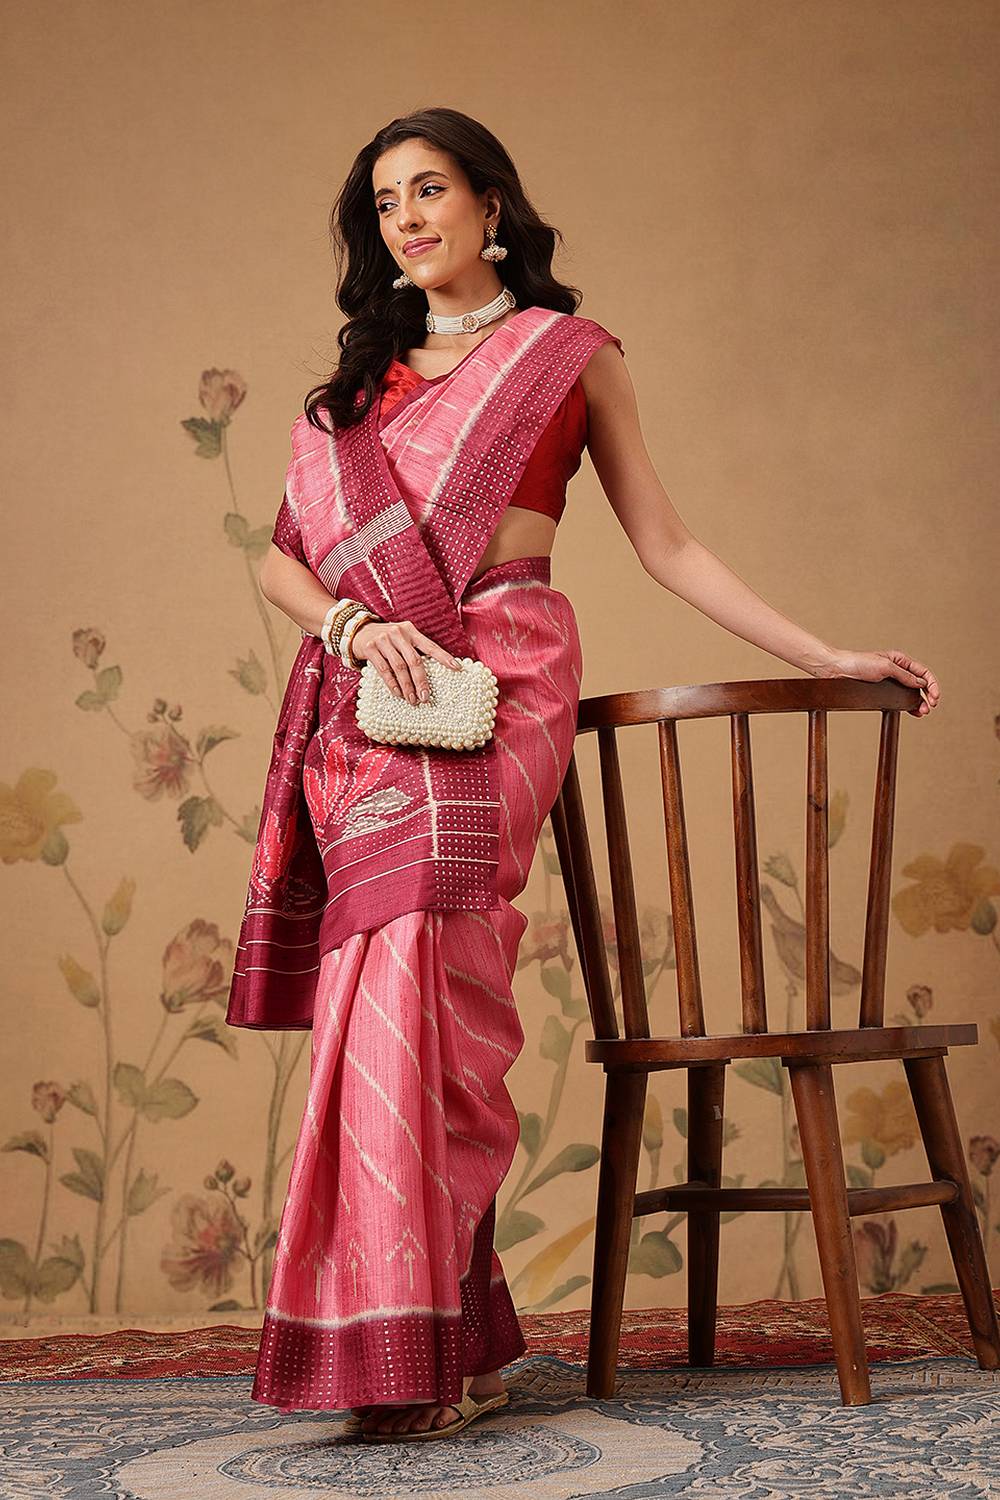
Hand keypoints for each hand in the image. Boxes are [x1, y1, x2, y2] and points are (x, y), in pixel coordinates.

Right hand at [350, 617, 461, 703]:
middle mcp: (398, 633)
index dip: (444, 657)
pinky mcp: (370, 648)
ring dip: (407, 686)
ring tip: (412, 700)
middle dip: (421, 681)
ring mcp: (383, 640)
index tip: (457, 668)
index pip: (430, 646)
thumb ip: (413, 650)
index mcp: (410, 630)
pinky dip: (392, 684)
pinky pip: (383, 670)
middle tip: (426, 697)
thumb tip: (432, 673)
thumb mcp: (401, 638)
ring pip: (399, 667)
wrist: (358, 631)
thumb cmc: (386, 639)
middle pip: (414, 660)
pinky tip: (398, 694)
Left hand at [819, 647, 939, 716]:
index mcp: (900, 660)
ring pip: (911, 692)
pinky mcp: (882, 690)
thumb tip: (921, 683)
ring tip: (923, 712)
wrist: (838, 670)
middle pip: (920, 684)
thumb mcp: (885, 667)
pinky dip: (908, 705)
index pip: (923, 672)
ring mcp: (890, 681)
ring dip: (919, 702)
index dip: (932, 685)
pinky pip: (900, 698)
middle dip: (928, 695)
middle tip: (930, 707)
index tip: (935, 697)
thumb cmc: (858, 663)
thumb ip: (904, 675)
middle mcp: (898, 670)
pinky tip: (913, 711)